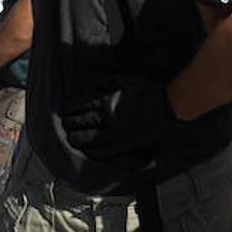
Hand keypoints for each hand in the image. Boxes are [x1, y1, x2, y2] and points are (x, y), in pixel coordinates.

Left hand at [62, 75, 179, 156]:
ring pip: (87, 137)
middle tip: (65, 123)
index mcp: (105, 101)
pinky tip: (87, 151)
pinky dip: (92, 151)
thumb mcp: (129, 80)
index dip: (72, 107)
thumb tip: (97, 82)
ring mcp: (112, 133)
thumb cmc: (150, 93)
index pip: (81, 104)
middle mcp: (105, 118)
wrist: (166, 109)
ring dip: (76, 137)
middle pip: (80, 121)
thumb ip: (111, 81)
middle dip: (70, 122)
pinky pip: (102, 151)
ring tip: (71, 138)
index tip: (68, 108)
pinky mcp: (122, 145)